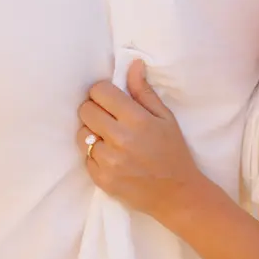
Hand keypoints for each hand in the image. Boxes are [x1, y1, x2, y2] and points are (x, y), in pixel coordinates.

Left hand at [78, 61, 204, 221]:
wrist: (176, 194)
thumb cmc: (173, 152)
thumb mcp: (166, 118)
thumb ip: (144, 92)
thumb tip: (132, 64)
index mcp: (136, 119)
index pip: (99, 92)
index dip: (103, 92)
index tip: (111, 99)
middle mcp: (119, 138)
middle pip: (85, 110)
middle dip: (95, 110)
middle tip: (109, 118)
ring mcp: (108, 161)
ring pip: (82, 134)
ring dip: (93, 134)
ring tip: (111, 140)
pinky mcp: (101, 179)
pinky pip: (85, 158)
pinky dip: (95, 156)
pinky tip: (112, 158)